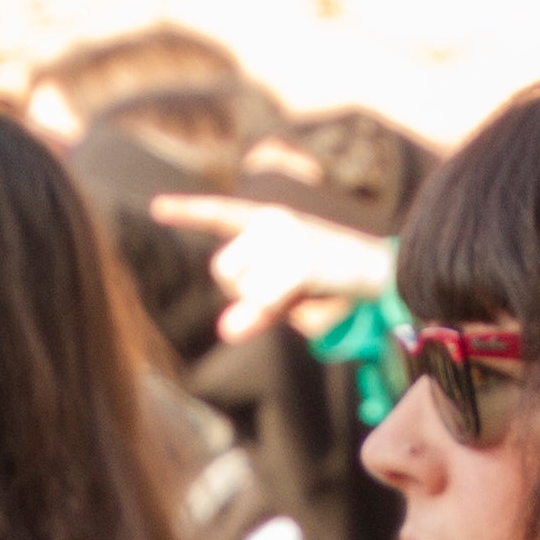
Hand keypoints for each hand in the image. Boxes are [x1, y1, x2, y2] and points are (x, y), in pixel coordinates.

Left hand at [152, 193, 399, 346]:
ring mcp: (286, 237)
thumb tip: (226, 332)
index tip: (157, 207)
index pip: (221, 214)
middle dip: (244, 292)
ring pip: (243, 287)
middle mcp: (273, 222)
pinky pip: (267, 298)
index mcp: (269, 224)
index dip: (188, 212)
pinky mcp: (300, 259)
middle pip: (223, 270)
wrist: (382, 279)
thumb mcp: (285, 301)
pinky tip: (311, 288)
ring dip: (267, 302)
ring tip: (304, 290)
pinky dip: (279, 305)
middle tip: (286, 292)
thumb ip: (253, 311)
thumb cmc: (331, 291)